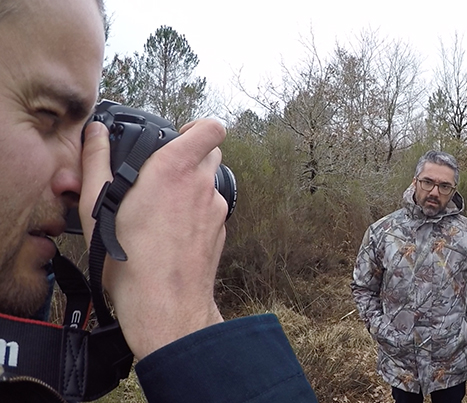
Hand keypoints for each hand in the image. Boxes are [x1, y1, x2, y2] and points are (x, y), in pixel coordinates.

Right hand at [79, 119, 226, 358]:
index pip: (211, 128)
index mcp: (175, 168)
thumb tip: (95, 133)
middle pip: (212, 153)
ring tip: (163, 208)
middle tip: (165, 172)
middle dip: (193, 155)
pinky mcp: (220, 231)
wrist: (164, 304)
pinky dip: (198, 213)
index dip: (200, 127)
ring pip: (210, 183)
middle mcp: (202, 185)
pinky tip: (174, 232)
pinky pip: (212, 211)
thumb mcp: (98, 206)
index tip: (182, 135)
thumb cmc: (129, 258)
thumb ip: (97, 160)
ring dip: (193, 186)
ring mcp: (215, 209)